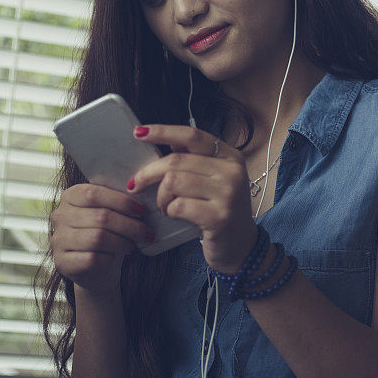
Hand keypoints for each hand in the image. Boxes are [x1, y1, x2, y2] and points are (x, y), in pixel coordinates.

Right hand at [50, 184, 153, 294]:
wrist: (96, 267)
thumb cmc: (107, 233)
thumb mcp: (110, 212)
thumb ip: (118, 201)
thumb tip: (141, 192)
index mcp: (70, 196)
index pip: (94, 193)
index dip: (121, 201)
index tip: (141, 210)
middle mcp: (60, 216)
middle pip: (100, 217)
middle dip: (129, 225)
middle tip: (146, 233)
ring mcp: (58, 239)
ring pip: (97, 238)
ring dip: (122, 242)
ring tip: (132, 245)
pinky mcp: (62, 262)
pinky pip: (92, 258)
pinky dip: (109, 258)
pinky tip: (115, 257)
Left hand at [127, 124, 258, 272]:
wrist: (242, 246)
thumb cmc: (221, 210)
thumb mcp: (214, 180)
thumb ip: (194, 160)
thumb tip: (166, 142)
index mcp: (230, 156)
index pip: (193, 136)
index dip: (163, 132)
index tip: (139, 133)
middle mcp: (232, 171)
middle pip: (176, 161)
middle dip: (149, 173)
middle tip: (136, 184)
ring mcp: (228, 194)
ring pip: (173, 182)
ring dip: (161, 196)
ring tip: (165, 206)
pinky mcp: (219, 217)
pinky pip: (179, 205)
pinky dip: (170, 210)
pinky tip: (174, 215)